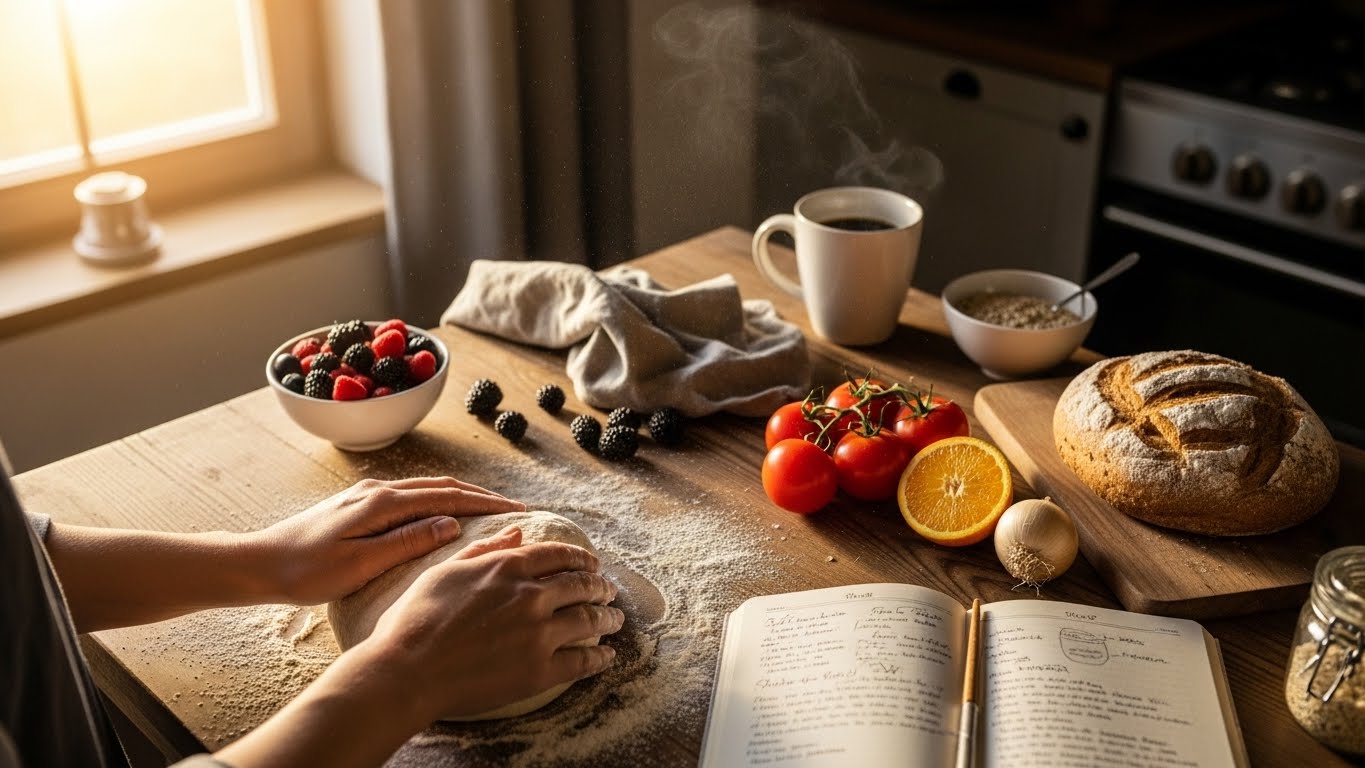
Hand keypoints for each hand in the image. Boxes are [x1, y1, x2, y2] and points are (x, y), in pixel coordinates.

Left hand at [246, 476, 526, 604]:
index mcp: (382, 503)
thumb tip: (452, 524)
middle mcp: (377, 490)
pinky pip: (410, 496)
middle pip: (441, 486)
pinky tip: (444, 514)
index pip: (447, 497)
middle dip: (481, 496)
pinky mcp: (357, 505)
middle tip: (514, 510)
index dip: (486, 503)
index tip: (517, 511)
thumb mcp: (361, 564)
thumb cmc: (306, 572)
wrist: (258, 564)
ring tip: (489, 510)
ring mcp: (366, 495)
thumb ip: (407, 542)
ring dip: (460, 496)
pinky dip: (438, 500)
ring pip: (426, 489)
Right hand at [364, 524, 624, 722]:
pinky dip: (600, 658)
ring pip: (589, 620)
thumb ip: (486, 550)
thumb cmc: (416, 619)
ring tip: (616, 620)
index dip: (581, 558)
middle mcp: (530, 596)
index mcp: (508, 567)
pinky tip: (607, 657)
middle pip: (581, 585)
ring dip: (608, 619)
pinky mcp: (539, 670)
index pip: (559, 555)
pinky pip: (582, 661)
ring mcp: (538, 633)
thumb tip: (517, 532)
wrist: (407, 669)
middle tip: (609, 591)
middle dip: (600, 587)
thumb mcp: (446, 571)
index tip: (592, 564)